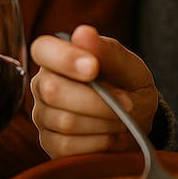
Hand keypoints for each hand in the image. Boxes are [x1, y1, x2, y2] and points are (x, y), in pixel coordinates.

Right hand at [30, 24, 158, 157]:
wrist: (136, 122)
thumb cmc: (128, 87)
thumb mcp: (129, 67)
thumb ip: (107, 51)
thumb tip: (82, 32)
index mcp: (56, 58)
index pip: (42, 50)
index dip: (64, 58)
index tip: (93, 67)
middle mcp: (41, 85)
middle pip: (53, 91)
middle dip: (98, 101)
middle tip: (127, 103)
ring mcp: (42, 116)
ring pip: (65, 121)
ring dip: (104, 122)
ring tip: (121, 119)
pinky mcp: (49, 143)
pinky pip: (68, 146)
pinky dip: (98, 142)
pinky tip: (109, 135)